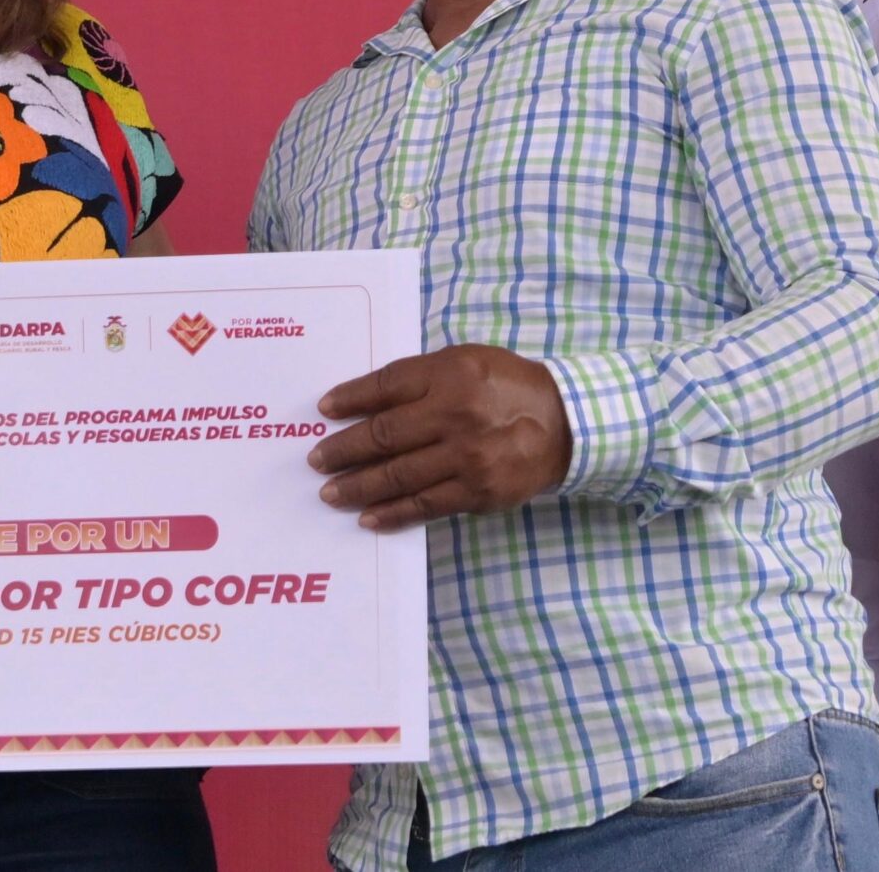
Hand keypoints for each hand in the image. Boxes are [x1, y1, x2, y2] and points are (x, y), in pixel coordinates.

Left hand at [308, 345, 573, 529]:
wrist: (563, 423)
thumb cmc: (507, 386)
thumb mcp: (466, 362)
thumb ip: (422, 377)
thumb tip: (368, 400)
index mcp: (449, 374)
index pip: (385, 386)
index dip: (350, 398)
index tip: (323, 410)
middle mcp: (454, 414)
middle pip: (383, 435)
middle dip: (342, 449)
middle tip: (315, 459)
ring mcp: (465, 457)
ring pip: (397, 475)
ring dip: (356, 486)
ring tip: (329, 492)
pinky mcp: (475, 491)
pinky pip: (424, 505)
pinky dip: (392, 513)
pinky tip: (367, 517)